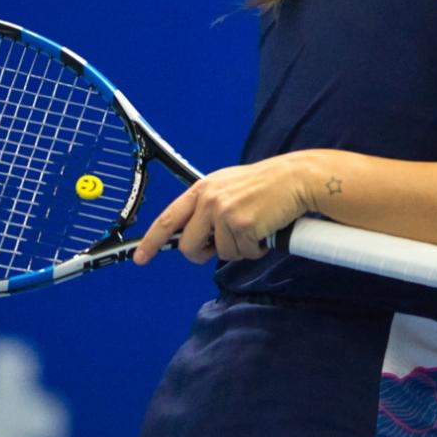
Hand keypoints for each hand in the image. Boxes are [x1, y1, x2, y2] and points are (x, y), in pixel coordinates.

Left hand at [131, 156, 310, 265]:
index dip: (151, 241)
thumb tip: (196, 237)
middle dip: (204, 254)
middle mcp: (209, 199)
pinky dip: (256, 249)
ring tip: (255, 229)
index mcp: (203, 189)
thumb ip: (208, 208)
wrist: (296, 178)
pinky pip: (243, 254)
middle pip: (188, 246)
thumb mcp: (229, 187)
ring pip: (220, 253)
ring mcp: (224, 212)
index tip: (140, 258)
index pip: (169, 218)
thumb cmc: (266, 185)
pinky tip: (265, 231)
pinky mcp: (242, 225)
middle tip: (225, 245)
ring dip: (239, 248)